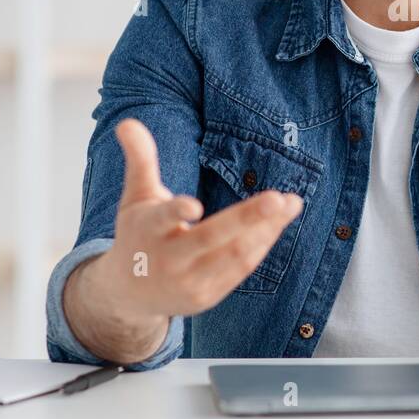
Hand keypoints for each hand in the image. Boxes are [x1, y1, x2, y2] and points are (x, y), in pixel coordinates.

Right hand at [92, 118, 303, 318]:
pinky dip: (262, 244)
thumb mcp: (136, 197)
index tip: (193, 206)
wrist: (128, 293)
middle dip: (247, 219)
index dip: (177, 211)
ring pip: (234, 255)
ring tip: (291, 203)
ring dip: (266, 229)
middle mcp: (168, 258)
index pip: (162, 218)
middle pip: (210, 238)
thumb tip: (127, 121)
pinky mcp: (207, 296)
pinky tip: (279, 223)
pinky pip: (241, 269)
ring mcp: (188, 281)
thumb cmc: (138, 234)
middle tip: (277, 199)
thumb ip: (140, 159)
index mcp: (147, 229)